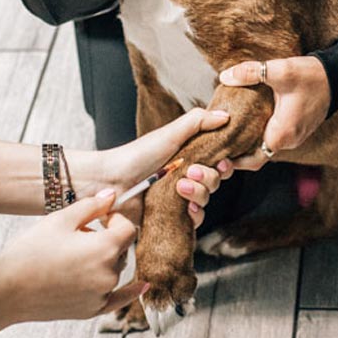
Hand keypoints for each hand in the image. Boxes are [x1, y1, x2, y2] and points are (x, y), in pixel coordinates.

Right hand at [0, 191, 144, 322]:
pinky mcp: (91, 310)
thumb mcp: (60, 220)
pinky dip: (130, 292)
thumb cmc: (30, 251)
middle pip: (121, 249)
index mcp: (105, 249)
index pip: (127, 227)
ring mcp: (101, 295)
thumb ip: (91, 206)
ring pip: (114, 270)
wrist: (7, 291)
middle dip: (107, 238)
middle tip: (78, 235)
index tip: (98, 217)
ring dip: (104, 259)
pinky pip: (117, 299)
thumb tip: (112, 195)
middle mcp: (109, 275)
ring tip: (72, 255)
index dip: (114, 218)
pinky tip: (142, 286)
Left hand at [93, 106, 232, 229]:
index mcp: (187, 157)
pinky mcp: (172, 218)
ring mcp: (179, 199)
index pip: (217, 162)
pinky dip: (194, 214)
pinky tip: (186, 208)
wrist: (111, 183)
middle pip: (214, 181)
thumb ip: (197, 121)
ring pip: (206, 200)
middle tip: (191, 171)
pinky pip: (195, 221)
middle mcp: (185, 178)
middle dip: (209, 177)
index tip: (222, 161)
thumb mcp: (168, 134)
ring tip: (180, 186)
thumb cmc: (136, 156)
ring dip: (199, 193)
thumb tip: (226, 116)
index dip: (224, 163)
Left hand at [217, 56, 331, 169]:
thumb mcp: (280, 70)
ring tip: (225, 131)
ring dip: (247, 142)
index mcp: (283, 133)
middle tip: (215, 142)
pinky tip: (245, 122)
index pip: (253, 159)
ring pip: (265, 146)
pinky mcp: (296, 129)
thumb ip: (251, 73)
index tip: (216, 154)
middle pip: (256, 155)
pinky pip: (273, 138)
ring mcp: (294, 136)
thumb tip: (225, 77)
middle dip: (236, 151)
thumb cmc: (312, 76)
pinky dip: (258, 134)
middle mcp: (289, 140)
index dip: (234, 160)